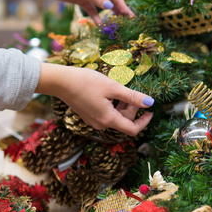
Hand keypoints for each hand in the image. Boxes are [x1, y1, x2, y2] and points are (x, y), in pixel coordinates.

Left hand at [25, 0, 133, 23]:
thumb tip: (109, 7)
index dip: (120, 2)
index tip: (127, 13)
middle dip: (118, 8)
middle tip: (128, 19)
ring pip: (101, 4)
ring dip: (109, 13)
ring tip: (118, 22)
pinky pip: (91, 9)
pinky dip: (95, 16)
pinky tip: (100, 24)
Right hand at [36, 63, 153, 135]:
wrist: (61, 82)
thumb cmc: (86, 82)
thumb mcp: (113, 87)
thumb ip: (133, 97)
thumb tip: (150, 103)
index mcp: (108, 119)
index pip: (132, 129)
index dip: (144, 122)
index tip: (150, 111)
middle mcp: (101, 124)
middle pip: (124, 121)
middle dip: (132, 108)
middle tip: (132, 92)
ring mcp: (93, 121)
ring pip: (115, 117)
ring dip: (122, 106)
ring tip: (119, 90)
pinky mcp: (89, 116)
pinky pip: (106, 114)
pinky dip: (113, 106)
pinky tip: (110, 93)